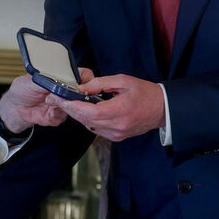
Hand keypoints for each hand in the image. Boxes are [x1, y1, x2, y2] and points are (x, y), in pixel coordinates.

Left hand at [0, 69, 91, 132]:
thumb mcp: (32, 80)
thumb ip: (48, 80)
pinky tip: (47, 109)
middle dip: (73, 95)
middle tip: (61, 93)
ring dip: (61, 104)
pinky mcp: (58, 116)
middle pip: (82, 93)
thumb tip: (60, 81)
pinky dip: (55, 113)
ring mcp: (63, 104)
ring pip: (73, 106)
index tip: (83, 84)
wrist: (14, 107)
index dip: (87, 80)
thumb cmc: (23, 89)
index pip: (83, 76)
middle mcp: (65, 91)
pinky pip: (62, 116)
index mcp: (62, 78)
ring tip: (49, 100)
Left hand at [47, 73, 164, 141]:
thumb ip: (100, 84)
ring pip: (89, 126)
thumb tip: (81, 88)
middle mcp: (117, 126)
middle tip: (56, 99)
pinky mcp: (117, 137)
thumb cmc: (145, 93)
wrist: (162, 109)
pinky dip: (88, 120)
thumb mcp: (123, 81)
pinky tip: (84, 110)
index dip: (72, 105)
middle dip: (69, 109)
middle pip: (86, 120)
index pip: (89, 111)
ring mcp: (117, 134)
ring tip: (67, 102)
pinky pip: (96, 129)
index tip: (59, 98)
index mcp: (119, 111)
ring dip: (77, 115)